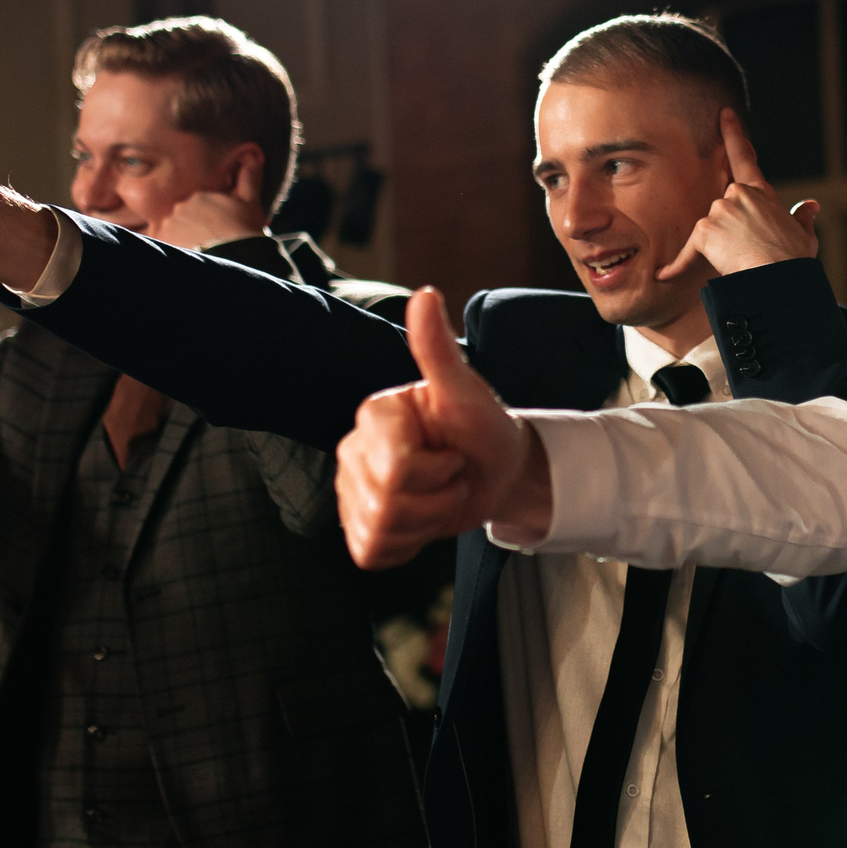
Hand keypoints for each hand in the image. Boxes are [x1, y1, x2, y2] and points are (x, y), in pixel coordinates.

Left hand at [154, 166, 266, 253]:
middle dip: (190, 227)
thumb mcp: (251, 201)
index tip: (213, 229)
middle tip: (206, 241)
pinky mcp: (164, 241)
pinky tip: (185, 253)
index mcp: (199, 195)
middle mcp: (180, 207)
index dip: (204, 218)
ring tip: (196, 249)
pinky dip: (171, 246)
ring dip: (179, 238)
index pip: (195, 205)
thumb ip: (248, 177)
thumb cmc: (244, 230)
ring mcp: (169, 225)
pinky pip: (160, 241)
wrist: (235, 256)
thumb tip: (252, 156)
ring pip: (170, 230)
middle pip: (182, 217)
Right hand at [335, 288, 549, 568]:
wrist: (496, 472)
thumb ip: (437, 348)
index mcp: (374, 415)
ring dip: (429, 520)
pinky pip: (374, 552)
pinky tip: (423, 520)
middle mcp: (351, 451)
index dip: (438, 468)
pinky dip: (410, 544)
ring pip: (382, 530)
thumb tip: (425, 295)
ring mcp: (350, 493)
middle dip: (437, 496)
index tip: (450, 448)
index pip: (395, 466)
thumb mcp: (466, 389)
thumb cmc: (481, 426)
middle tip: (450, 473)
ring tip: (440, 494)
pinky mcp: (360, 529)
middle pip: (387, 501)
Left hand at [656, 110, 820, 280]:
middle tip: (747, 252)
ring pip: (709, 229)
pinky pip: (687, 251)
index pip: (744, 158)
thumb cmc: (792, 260)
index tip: (724, 114)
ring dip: (719, 248)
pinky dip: (676, 266)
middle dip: (729, 231)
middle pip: (722, 210)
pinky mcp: (705, 229)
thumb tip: (810, 206)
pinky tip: (664, 274)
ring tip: (740, 263)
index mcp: (761, 193)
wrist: (778, 276)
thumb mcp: (804, 235)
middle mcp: (738, 194)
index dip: (733, 134)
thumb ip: (802, 218)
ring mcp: (720, 210)